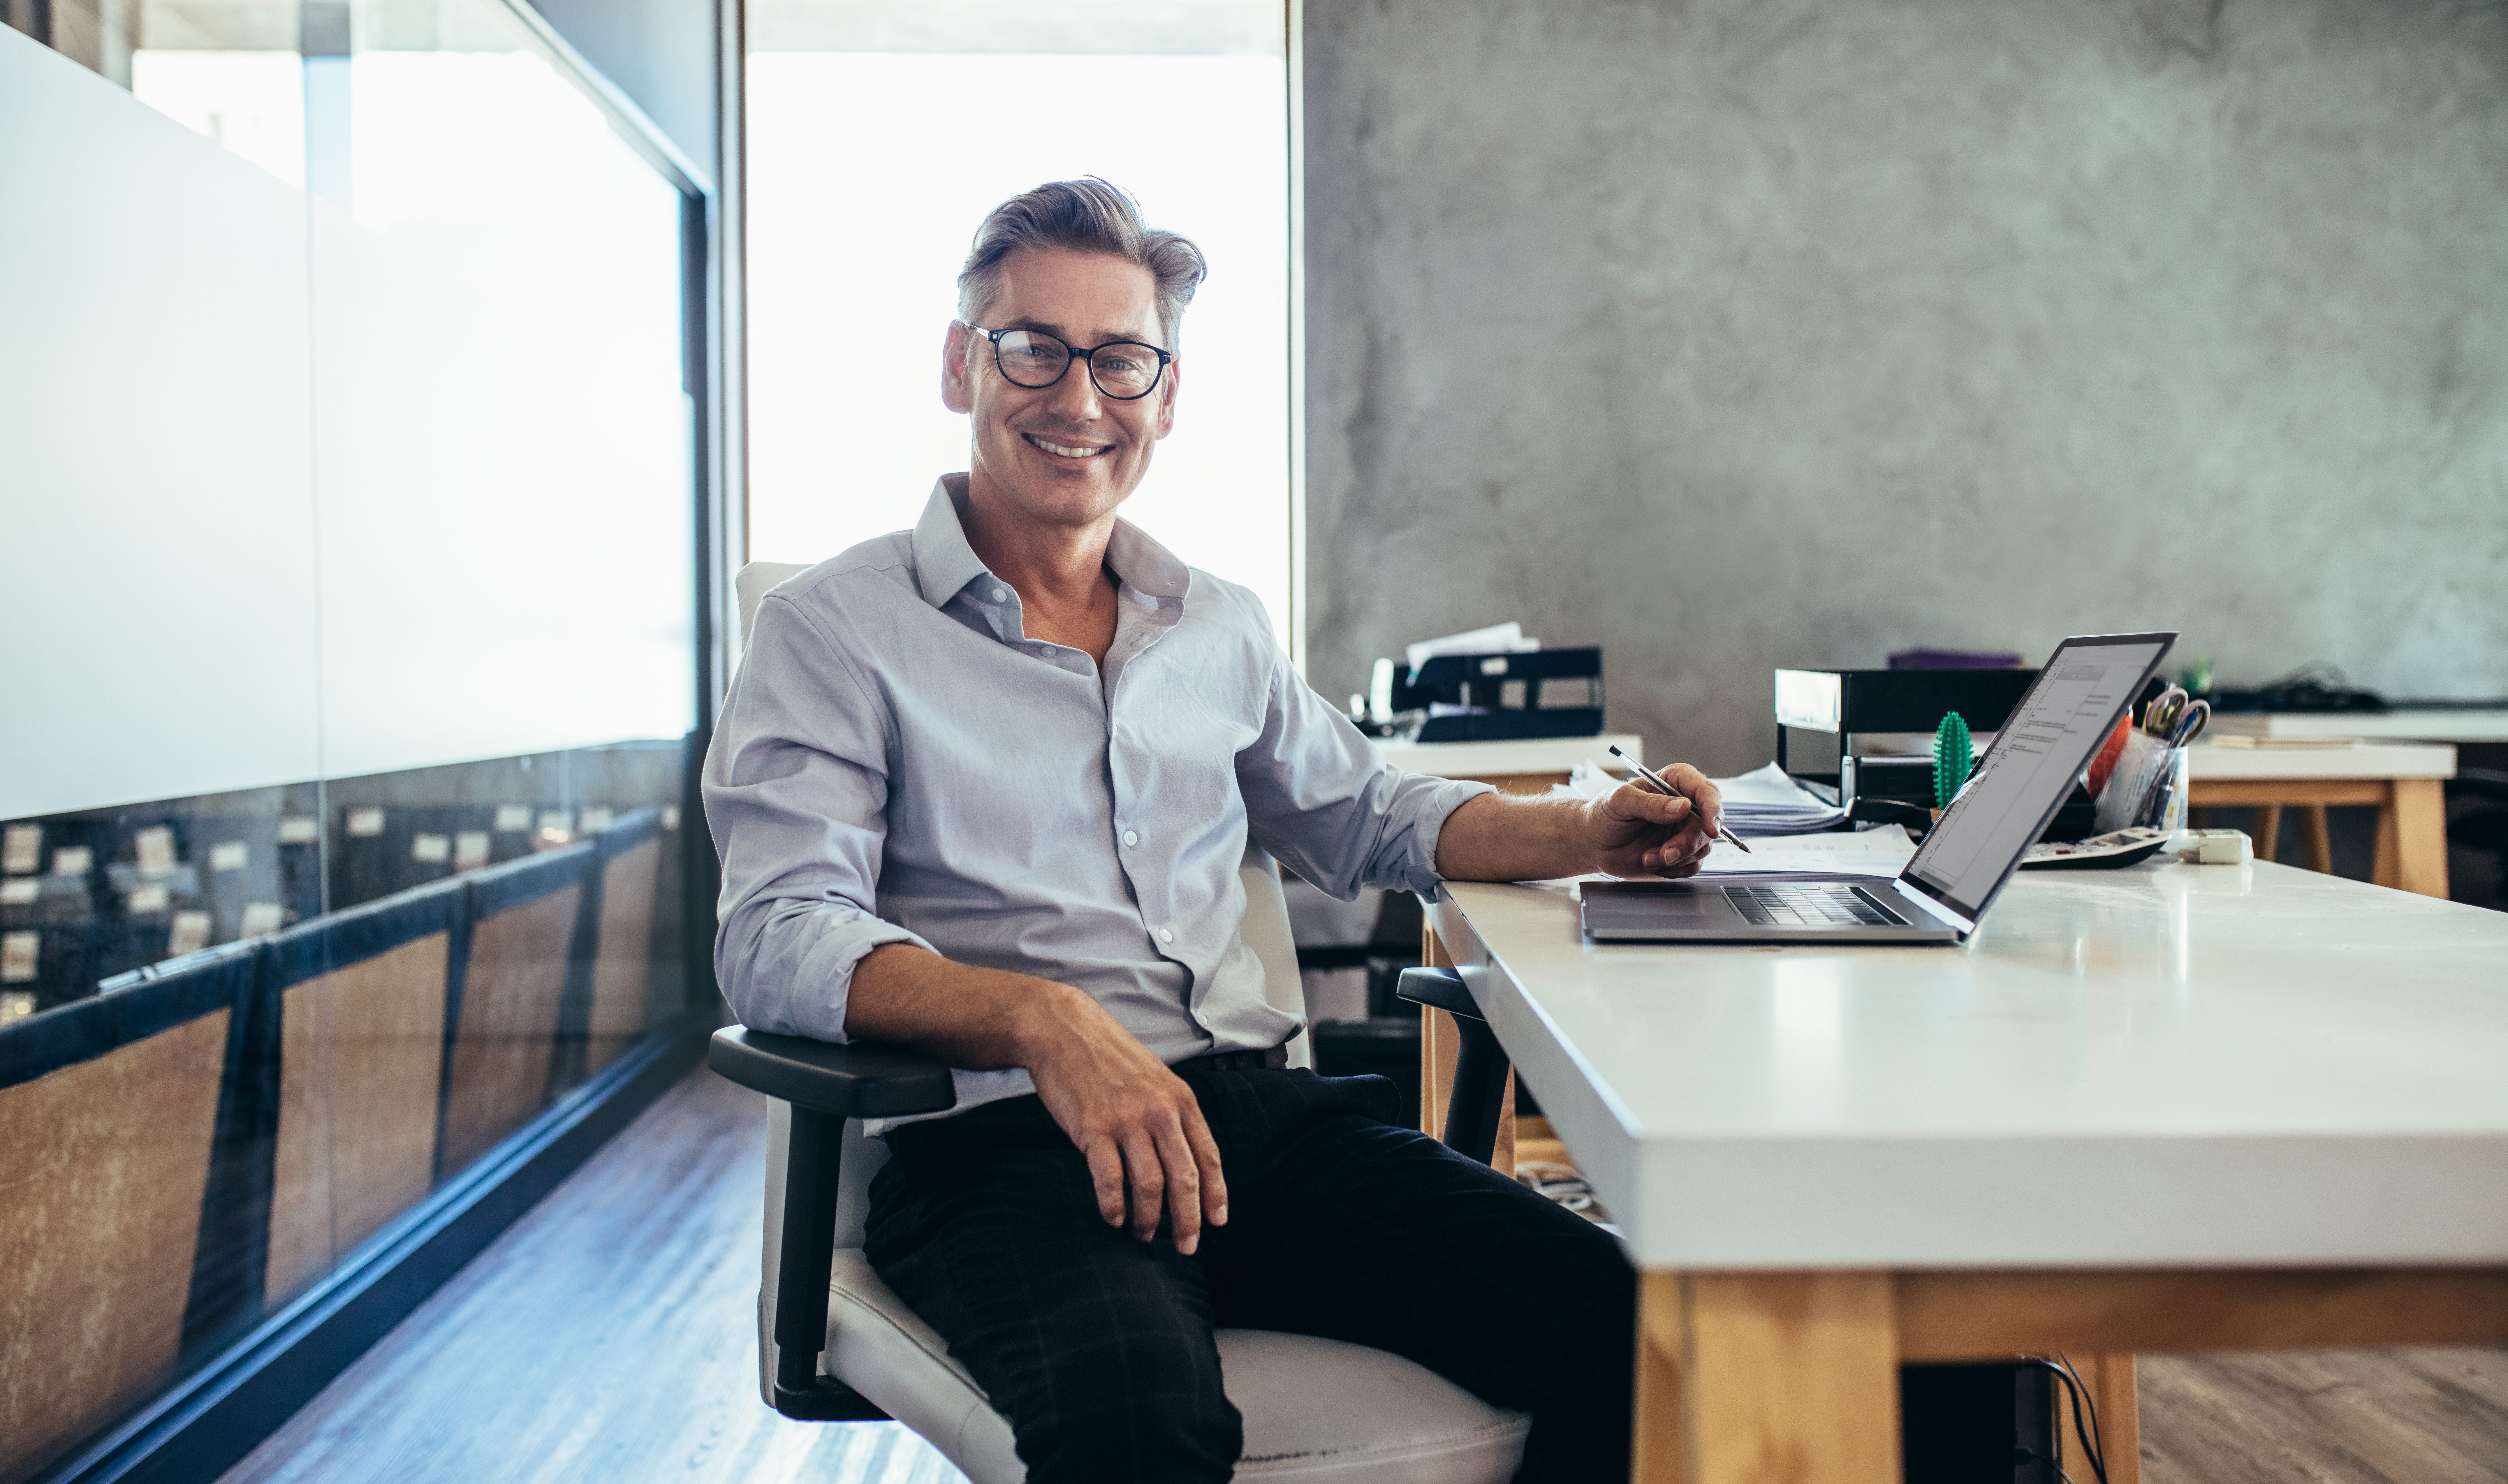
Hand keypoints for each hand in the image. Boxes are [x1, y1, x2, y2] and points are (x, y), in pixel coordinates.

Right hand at [1021, 987, 1228, 1253]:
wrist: (1063, 1029)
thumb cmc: (1108, 1056)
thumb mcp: (1155, 1077)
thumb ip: (1171, 1113)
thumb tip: (1182, 1156)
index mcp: (1180, 1099)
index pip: (1207, 1156)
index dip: (1215, 1194)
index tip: (1217, 1222)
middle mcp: (1159, 1111)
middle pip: (1184, 1178)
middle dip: (1188, 1219)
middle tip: (1186, 1246)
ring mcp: (1126, 1120)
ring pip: (1149, 1184)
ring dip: (1149, 1219)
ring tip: (1143, 1233)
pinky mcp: (1094, 1128)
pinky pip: (1110, 1180)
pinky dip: (1114, 1206)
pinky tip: (1113, 1217)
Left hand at [1584, 766, 1721, 877]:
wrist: (1593, 843)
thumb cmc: (1604, 814)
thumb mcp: (1621, 802)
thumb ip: (1651, 803)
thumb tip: (1683, 807)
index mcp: (1675, 783)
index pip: (1706, 791)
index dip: (1713, 809)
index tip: (1710, 828)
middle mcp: (1685, 807)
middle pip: (1708, 825)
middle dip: (1688, 843)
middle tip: (1666, 854)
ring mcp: (1684, 831)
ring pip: (1702, 848)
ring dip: (1676, 858)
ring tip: (1647, 857)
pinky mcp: (1681, 854)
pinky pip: (1692, 866)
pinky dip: (1673, 870)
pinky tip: (1650, 863)